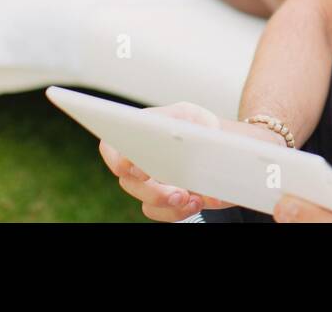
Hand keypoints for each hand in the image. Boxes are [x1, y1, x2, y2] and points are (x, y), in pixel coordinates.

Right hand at [97, 101, 288, 221]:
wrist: (218, 148)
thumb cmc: (198, 126)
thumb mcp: (193, 117)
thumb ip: (181, 125)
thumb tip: (177, 142)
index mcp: (137, 135)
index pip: (113, 147)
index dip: (119, 158)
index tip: (134, 167)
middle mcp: (136, 161)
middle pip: (130, 182)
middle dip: (154, 190)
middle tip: (178, 192)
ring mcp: (148, 184)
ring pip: (146, 202)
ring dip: (171, 204)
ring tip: (195, 200)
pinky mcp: (163, 201)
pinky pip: (163, 213)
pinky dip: (181, 211)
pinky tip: (199, 202)